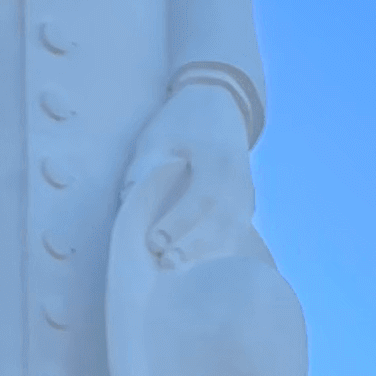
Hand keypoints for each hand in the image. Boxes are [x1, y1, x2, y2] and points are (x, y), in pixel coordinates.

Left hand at [127, 81, 257, 270]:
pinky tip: (196, 267)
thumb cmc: (182, 121)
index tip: (154, 241)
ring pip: (230, 233)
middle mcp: (239, 180)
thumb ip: (145, 168)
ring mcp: (246, 195)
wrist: (221, 104)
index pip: (203, 197)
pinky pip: (234, 235)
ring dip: (205, 255)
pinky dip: (216, 253)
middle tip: (165, 264)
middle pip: (221, 222)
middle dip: (192, 247)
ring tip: (177, 271)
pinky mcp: (245, 206)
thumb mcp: (158, 136)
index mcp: (218, 159)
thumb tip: (129, 203)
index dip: (179, 222)